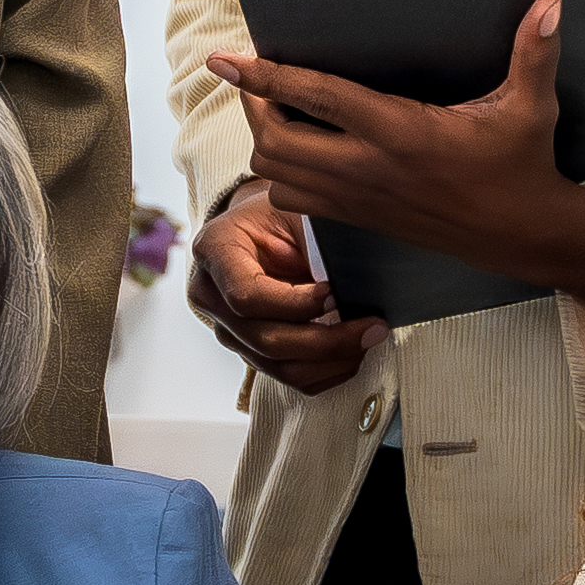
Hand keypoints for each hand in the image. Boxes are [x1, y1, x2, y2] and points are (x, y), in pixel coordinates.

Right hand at [180, 181, 385, 397]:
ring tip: (369, 338)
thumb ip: (318, 236)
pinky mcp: (250, 350)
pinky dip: (327, 372)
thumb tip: (363, 267)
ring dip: (331, 360)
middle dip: (327, 340)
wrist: (268, 226)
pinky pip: (289, 376)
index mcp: (215, 249)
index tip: (335, 292)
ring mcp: (229, 329)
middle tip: (373, 326)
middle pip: (266, 339)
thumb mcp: (299, 207)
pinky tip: (353, 352)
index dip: (295, 303)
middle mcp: (212, 295)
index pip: (246, 295)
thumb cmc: (282, 213)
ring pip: (279, 366)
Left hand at [207, 0, 584, 306]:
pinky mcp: (361, 219)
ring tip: (270, 111)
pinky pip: (297, 203)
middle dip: (255, 109)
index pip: (319, 99)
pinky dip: (281, 178)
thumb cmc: (522, 167)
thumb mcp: (531, 108)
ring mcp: (360, 200)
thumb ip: (535, 53)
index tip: (226, 59)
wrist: (522, 236)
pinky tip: (294, 150)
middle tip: (254, 79)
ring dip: (264, 145)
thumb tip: (551, 2)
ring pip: (278, 178)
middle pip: (278, 144)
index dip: (268, 77)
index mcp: (402, 134)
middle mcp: (370, 169)